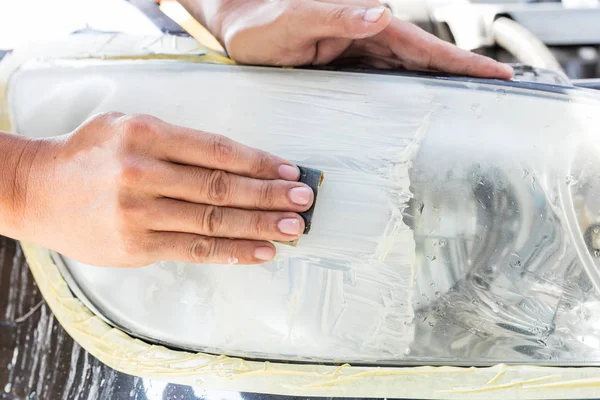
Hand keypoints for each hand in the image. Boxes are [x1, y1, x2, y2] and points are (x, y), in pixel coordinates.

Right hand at [20, 113, 313, 266]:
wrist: (37, 191)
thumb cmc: (89, 156)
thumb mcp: (127, 126)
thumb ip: (177, 140)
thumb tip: (238, 162)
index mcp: (145, 134)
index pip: (216, 150)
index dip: (259, 162)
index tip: (289, 170)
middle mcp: (143, 173)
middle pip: (221, 187)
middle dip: (268, 195)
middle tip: (304, 200)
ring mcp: (139, 213)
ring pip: (213, 221)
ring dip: (259, 225)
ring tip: (293, 228)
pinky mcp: (137, 246)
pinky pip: (194, 250)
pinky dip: (232, 252)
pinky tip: (261, 252)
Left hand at [181, 0, 512, 78]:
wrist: (237, 30)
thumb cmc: (261, 23)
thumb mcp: (294, 19)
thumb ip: (334, 16)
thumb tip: (378, 12)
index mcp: (364, 24)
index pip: (423, 45)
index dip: (459, 61)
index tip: (497, 74)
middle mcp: (367, 38)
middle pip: (424, 61)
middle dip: (460, 76)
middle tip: (496, 94)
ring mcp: (358, 56)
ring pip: (407, 74)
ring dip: (436, 89)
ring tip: (466, 108)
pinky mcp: (345, 70)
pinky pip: (383, 86)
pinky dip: (404, 97)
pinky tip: (416, 112)